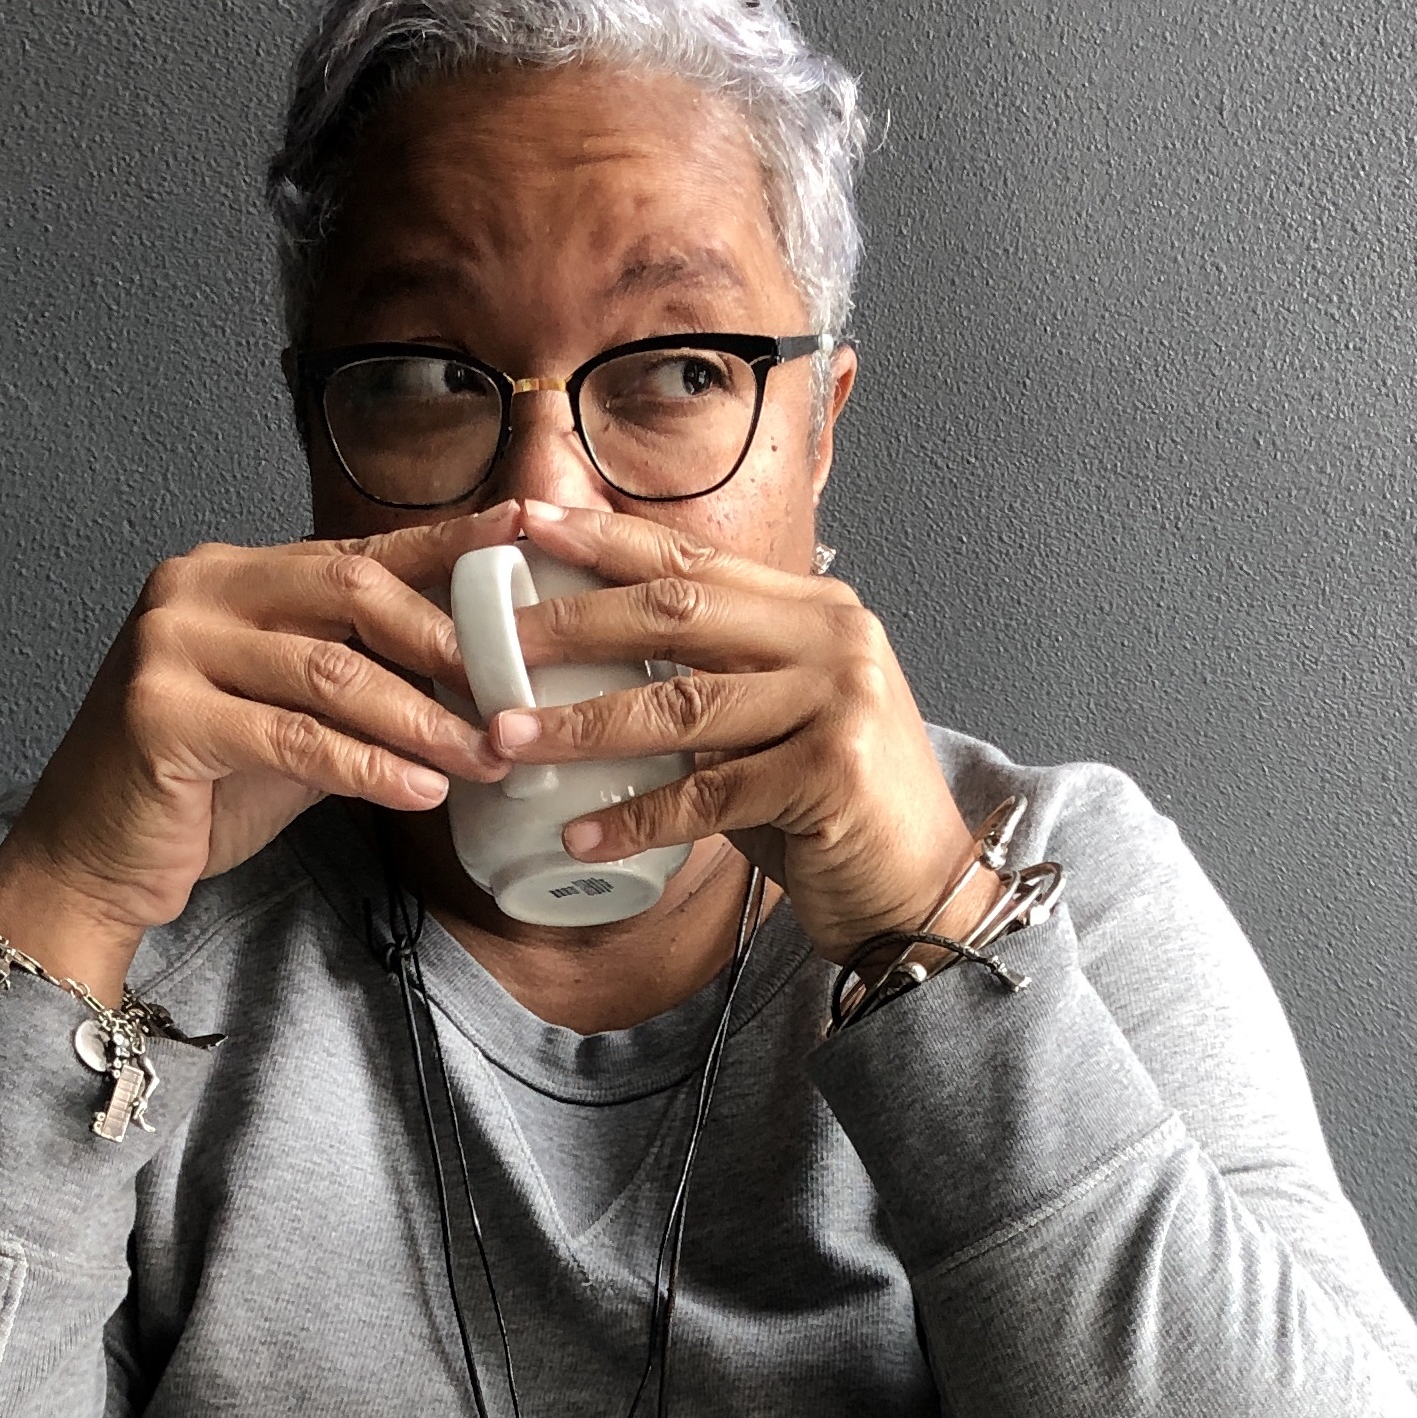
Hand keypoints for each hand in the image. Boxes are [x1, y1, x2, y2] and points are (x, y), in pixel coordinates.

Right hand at [0, 504, 521, 994]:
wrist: (93, 860)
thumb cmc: (201, 790)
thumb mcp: (295, 720)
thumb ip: (362, 682)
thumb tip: (477, 674)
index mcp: (231, 574)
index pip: (358, 553)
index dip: (445, 547)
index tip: (523, 535)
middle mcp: (194, 588)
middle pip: (351, 592)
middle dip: (446, 642)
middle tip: (515, 691)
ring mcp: (168, 644)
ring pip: (330, 671)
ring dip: (422, 719)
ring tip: (486, 755)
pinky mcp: (159, 714)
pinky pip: (292, 737)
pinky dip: (367, 766)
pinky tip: (421, 790)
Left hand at [487, 502, 999, 964]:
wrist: (925, 892)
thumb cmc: (833, 809)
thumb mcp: (778, 718)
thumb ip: (714, 676)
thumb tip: (593, 653)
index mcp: (816, 611)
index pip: (694, 561)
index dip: (604, 541)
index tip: (527, 525)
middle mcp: (834, 641)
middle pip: (676, 613)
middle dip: (572, 624)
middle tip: (490, 641)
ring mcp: (839, 704)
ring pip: (679, 705)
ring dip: (580, 724)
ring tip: (507, 738)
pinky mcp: (830, 777)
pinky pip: (704, 795)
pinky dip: (633, 819)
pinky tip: (578, 834)